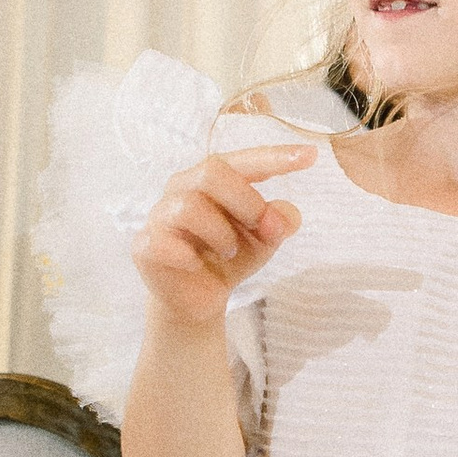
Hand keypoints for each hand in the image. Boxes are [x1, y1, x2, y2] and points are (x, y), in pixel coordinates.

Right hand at [132, 145, 313, 331]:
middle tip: (261, 228)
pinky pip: (165, 241)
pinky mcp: (145, 245)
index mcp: (211, 179)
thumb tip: (283, 217)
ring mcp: (160, 216)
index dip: (275, 157)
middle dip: (246, 201)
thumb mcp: (263, 239)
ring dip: (221, 233)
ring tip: (228, 252)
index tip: (311, 156)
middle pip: (211, 172)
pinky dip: (189, 255)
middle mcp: (182, 188)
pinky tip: (196, 264)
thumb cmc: (228, 257)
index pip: (243, 160)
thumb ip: (278, 222)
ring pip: (190, 206)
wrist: (198, 301)